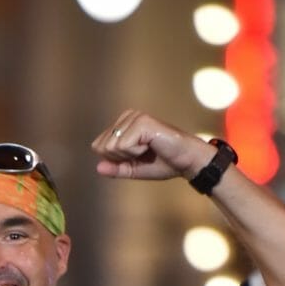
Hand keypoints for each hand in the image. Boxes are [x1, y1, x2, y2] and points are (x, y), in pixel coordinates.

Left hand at [91, 110, 213, 179]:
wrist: (186, 161)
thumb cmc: (163, 163)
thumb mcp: (134, 169)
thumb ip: (115, 168)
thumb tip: (98, 167)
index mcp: (123, 124)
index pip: (98, 146)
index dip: (116, 160)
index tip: (136, 157)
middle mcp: (127, 116)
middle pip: (102, 147)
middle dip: (121, 158)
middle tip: (143, 154)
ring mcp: (134, 117)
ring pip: (111, 147)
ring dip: (130, 155)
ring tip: (148, 149)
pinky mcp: (142, 122)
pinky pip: (123, 145)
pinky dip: (136, 152)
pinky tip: (151, 146)